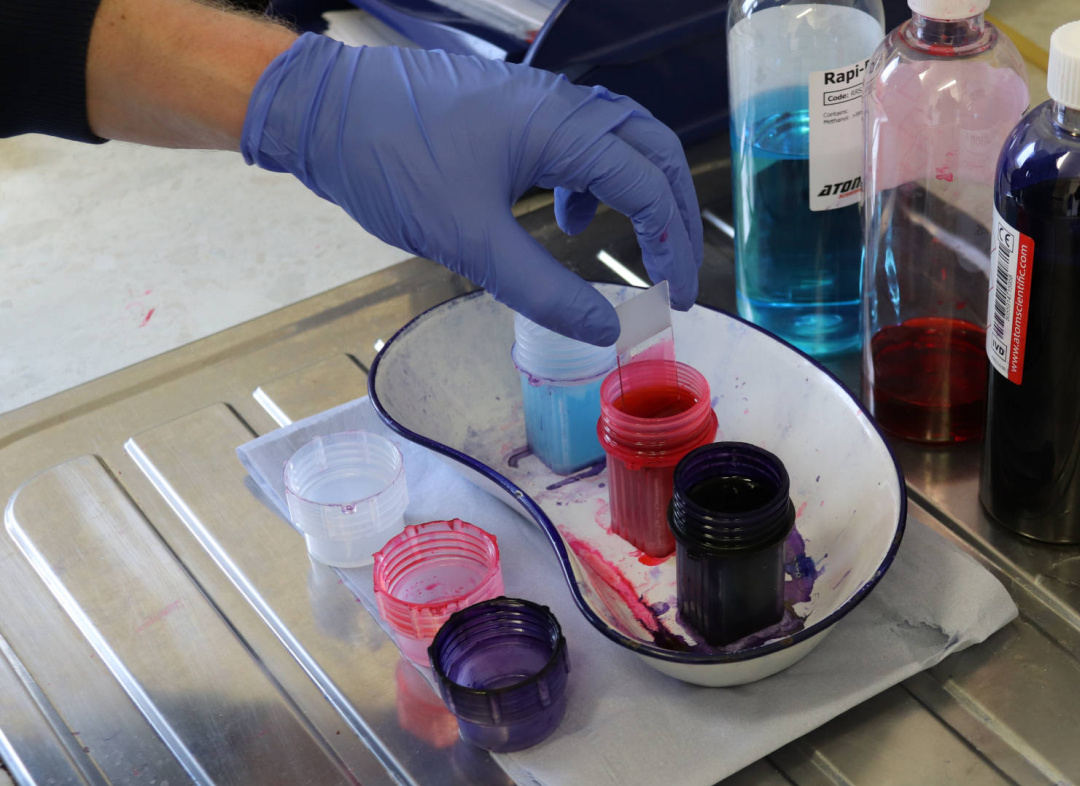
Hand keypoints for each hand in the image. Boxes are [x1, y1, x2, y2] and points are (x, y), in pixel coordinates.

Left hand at [241, 34, 702, 344]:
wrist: (321, 110)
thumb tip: (603, 330)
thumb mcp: (469, 241)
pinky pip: (579, 137)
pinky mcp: (512, 108)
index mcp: (561, 128)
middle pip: (653, 151)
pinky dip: (592, 178)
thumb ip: (543, 290)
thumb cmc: (388, 161)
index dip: (673, 246)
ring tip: (629, 242)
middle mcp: (560, 104)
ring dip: (638, 191)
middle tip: (675, 268)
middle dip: (673, 213)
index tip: (675, 297)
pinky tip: (565, 213)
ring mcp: (537, 100)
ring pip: (620, 140)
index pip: (650, 187)